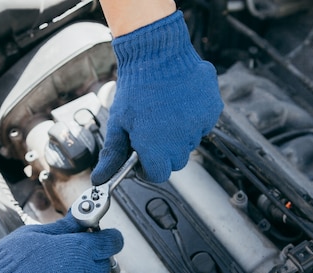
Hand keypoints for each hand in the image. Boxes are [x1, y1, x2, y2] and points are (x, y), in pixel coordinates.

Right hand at [0, 212, 123, 272]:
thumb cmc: (3, 270)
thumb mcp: (31, 237)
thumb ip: (62, 229)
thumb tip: (78, 221)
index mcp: (78, 249)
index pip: (111, 241)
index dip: (107, 239)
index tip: (103, 241)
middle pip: (104, 265)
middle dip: (91, 264)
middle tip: (69, 267)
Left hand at [91, 11, 223, 183]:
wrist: (157, 52)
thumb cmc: (135, 87)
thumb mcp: (118, 123)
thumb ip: (112, 154)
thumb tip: (100, 180)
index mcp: (155, 146)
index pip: (158, 175)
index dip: (149, 167)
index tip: (143, 156)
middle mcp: (181, 139)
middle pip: (176, 161)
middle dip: (164, 152)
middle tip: (153, 131)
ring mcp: (199, 124)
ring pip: (190, 143)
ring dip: (179, 135)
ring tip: (165, 112)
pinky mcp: (212, 110)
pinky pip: (203, 125)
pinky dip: (193, 120)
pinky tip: (180, 104)